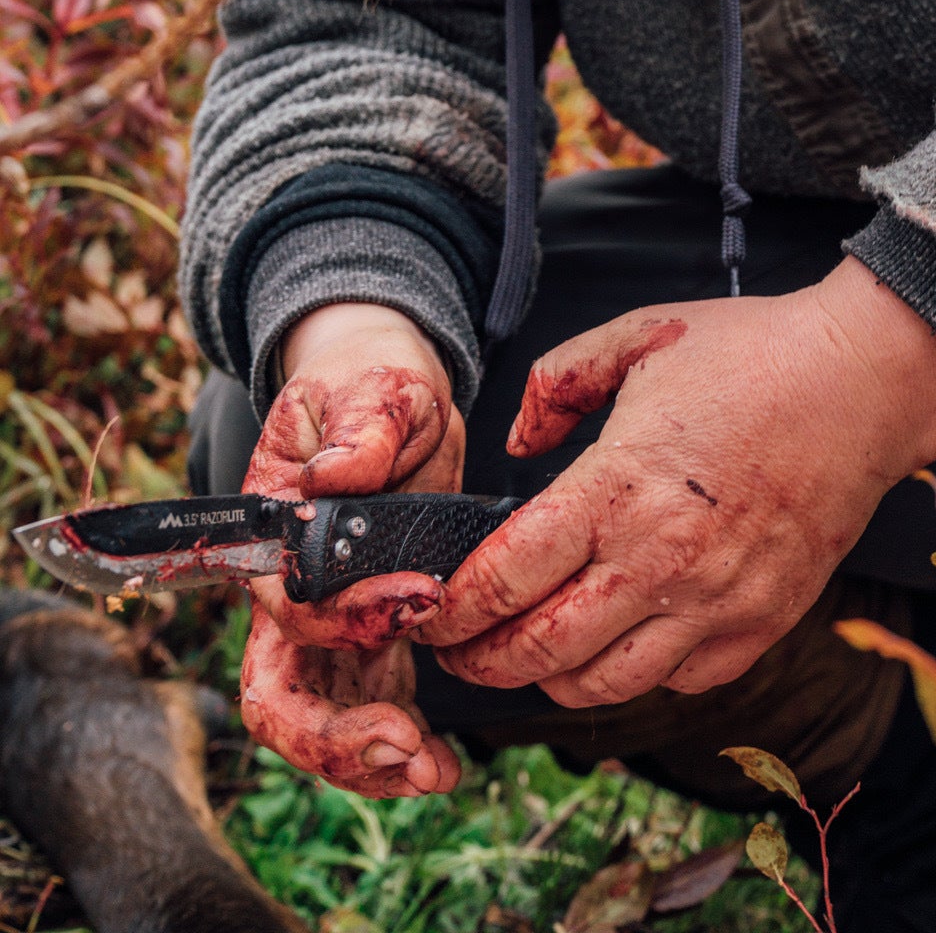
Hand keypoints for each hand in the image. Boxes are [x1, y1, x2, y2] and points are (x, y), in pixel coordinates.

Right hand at [237, 302, 463, 797]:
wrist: (391, 397)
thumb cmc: (371, 384)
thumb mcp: (374, 387)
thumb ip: (361, 428)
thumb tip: (337, 478)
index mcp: (269, 533)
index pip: (287, 604)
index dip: (346, 618)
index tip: (423, 598)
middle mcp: (285, 593)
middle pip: (278, 694)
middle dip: (332, 736)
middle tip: (404, 748)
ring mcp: (326, 625)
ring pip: (320, 718)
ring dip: (368, 759)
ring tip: (433, 772)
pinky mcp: (371, 637)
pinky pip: (369, 708)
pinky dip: (399, 747)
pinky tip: (444, 765)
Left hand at [418, 258, 935, 707]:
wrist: (864, 384)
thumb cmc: (750, 353)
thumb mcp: (636, 336)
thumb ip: (558, 383)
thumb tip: (515, 443)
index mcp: (619, 487)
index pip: (507, 577)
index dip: (452, 608)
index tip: (427, 611)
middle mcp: (661, 560)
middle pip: (540, 651)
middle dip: (480, 662)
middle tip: (454, 653)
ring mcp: (713, 603)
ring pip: (602, 686)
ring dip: (547, 682)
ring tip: (522, 658)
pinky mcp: (758, 626)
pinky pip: (674, 682)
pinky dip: (629, 677)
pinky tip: (609, 646)